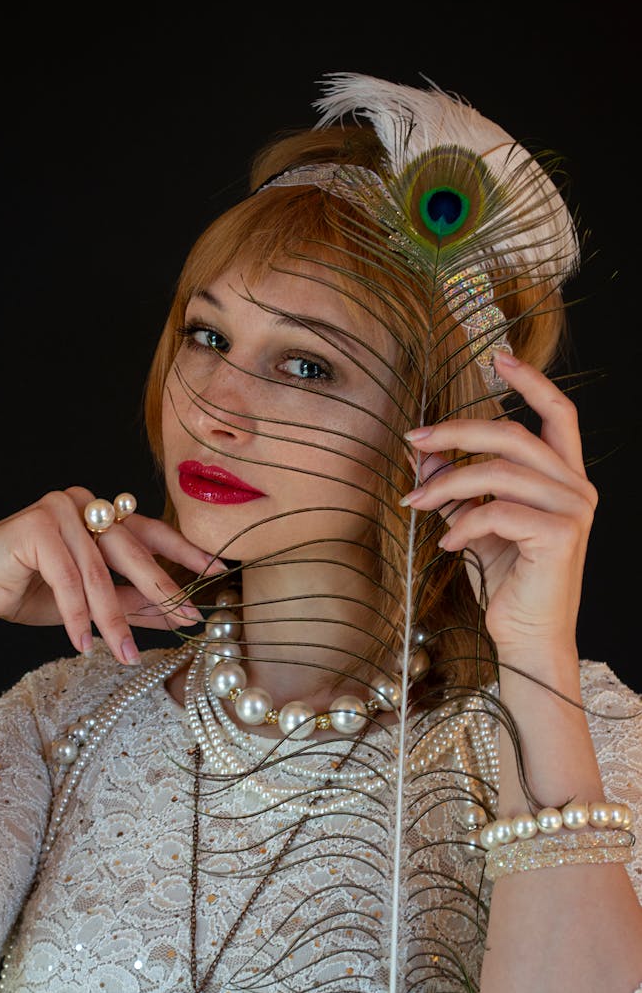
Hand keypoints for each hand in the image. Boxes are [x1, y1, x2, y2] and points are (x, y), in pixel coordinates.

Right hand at [0, 487, 223, 663]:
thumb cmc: (31, 591)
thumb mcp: (93, 602)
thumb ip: (134, 602)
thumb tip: (180, 615)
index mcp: (100, 513)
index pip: (151, 531)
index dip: (185, 552)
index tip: (218, 571)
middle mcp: (83, 503)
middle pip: (132, 550)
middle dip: (161, 590)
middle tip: (187, 618)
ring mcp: (58, 508)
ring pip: (99, 571)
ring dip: (113, 618)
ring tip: (125, 653)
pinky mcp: (35, 525)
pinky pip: (67, 578)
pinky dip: (76, 615)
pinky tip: (84, 644)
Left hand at [401, 352, 597, 655]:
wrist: (527, 635)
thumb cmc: (507, 580)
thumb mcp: (477, 522)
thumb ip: (459, 484)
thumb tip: (424, 448)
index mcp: (564, 477)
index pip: (559, 414)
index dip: (531, 382)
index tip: (499, 356)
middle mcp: (576, 487)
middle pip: (512, 435)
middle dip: (456, 431)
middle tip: (415, 438)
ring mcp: (572, 510)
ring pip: (497, 473)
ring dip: (447, 484)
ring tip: (417, 502)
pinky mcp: (559, 535)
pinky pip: (497, 512)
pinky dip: (462, 524)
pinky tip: (448, 543)